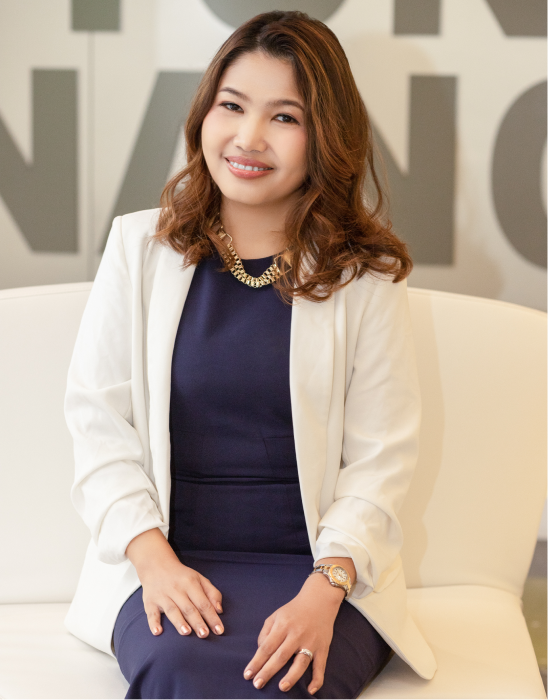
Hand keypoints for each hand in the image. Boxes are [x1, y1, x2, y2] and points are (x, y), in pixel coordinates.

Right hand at [125, 528, 223, 638]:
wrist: (156, 565)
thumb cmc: (182, 576)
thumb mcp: (199, 579)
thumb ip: (212, 593)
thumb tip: (219, 611)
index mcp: (191, 583)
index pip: (203, 603)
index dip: (212, 617)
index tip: (219, 631)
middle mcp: (177, 589)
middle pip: (189, 608)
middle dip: (197, 622)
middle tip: (205, 635)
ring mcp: (162, 596)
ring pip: (172, 610)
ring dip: (179, 621)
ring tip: (186, 632)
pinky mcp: (150, 602)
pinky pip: (151, 612)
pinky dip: (154, 622)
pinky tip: (158, 631)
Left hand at [243, 571, 345, 694]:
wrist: (319, 599)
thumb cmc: (294, 610)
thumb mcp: (276, 615)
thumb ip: (266, 632)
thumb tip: (260, 652)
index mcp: (282, 625)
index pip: (267, 647)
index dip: (256, 661)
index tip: (247, 675)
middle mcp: (296, 634)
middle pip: (280, 656)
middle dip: (268, 671)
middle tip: (257, 684)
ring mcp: (311, 642)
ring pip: (301, 662)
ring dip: (291, 676)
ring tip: (282, 688)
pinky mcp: (323, 648)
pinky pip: (320, 666)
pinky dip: (317, 679)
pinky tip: (311, 691)